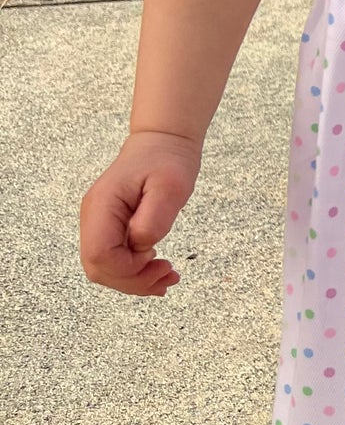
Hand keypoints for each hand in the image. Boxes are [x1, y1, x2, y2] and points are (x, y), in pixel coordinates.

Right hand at [79, 131, 201, 296]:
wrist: (162, 143)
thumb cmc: (167, 160)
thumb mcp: (171, 186)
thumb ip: (154, 219)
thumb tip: (141, 247)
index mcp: (103, 205)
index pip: (99, 253)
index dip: (126, 267)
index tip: (155, 256)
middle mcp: (93, 217)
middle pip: (98, 267)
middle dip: (132, 280)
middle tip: (168, 275)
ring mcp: (98, 224)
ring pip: (104, 269)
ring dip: (135, 281)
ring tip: (167, 277)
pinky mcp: (109, 229)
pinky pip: (114, 260)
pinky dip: (134, 272)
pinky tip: (157, 272)